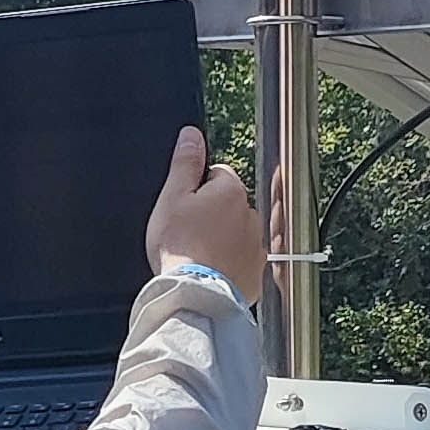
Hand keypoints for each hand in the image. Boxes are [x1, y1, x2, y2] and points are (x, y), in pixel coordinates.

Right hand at [145, 126, 264, 305]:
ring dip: (222, 238)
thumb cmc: (179, 247)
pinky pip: (242, 259)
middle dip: (212, 213)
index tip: (184, 207)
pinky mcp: (256, 271)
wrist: (193, 294)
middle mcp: (251, 215)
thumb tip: (192, 135)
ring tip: (198, 254)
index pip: (216, 175)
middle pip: (228, 204)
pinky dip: (229, 262)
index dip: (196, 188)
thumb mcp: (172, 197)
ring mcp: (256, 245)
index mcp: (231, 192)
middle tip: (188, 232)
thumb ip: (185, 163)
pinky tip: (210, 269)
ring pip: (236, 232)